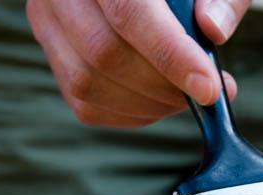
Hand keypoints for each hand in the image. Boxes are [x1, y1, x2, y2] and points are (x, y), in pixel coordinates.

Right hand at [27, 0, 249, 127]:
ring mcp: (49, 26)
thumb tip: (213, 30)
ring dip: (150, 104)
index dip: (170, 55)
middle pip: (105, 54)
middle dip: (164, 86)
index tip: (208, 88)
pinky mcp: (56, 61)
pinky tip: (160, 100)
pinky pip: (89, 105)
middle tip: (206, 92)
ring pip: (91, 85)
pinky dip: (133, 113)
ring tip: (186, 95)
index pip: (128, 12)